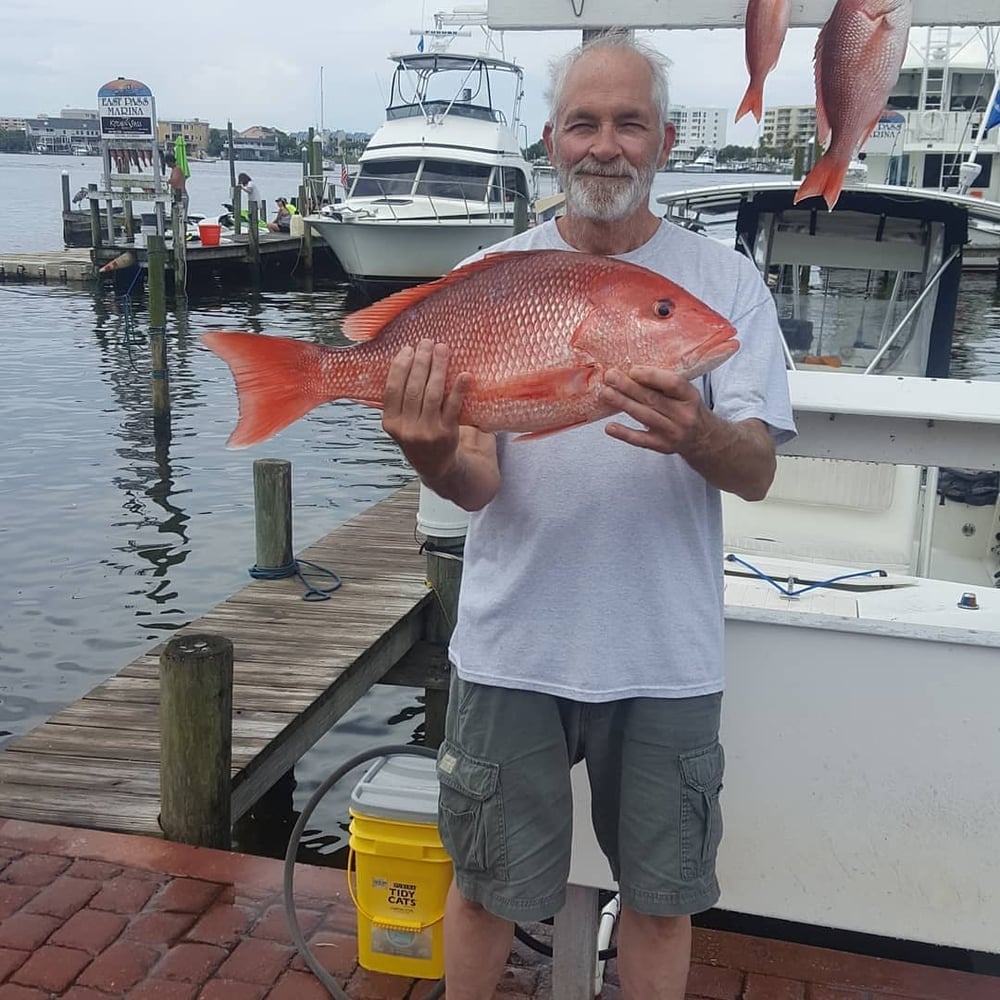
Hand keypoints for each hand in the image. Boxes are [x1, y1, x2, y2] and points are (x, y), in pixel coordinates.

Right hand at [382, 339, 471, 479]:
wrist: (436, 466)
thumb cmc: (418, 435)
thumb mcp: (400, 423)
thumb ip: (398, 400)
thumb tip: (403, 360)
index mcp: (391, 423)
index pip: (393, 389)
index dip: (400, 367)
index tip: (408, 349)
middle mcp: (407, 429)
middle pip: (413, 388)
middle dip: (421, 361)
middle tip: (427, 343)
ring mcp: (427, 432)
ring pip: (432, 394)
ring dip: (438, 368)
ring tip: (442, 349)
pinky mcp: (447, 434)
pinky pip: (453, 407)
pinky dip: (458, 389)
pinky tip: (464, 375)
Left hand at [599, 366, 710, 455]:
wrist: (703, 438)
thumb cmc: (687, 408)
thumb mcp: (685, 393)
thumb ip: (664, 383)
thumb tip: (631, 371)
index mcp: (690, 396)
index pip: (673, 384)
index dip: (651, 376)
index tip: (632, 370)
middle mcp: (684, 415)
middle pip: (653, 399)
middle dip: (629, 387)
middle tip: (610, 377)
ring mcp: (673, 432)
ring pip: (644, 416)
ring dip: (623, 403)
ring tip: (606, 393)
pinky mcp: (662, 446)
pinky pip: (640, 440)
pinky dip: (624, 433)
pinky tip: (609, 427)